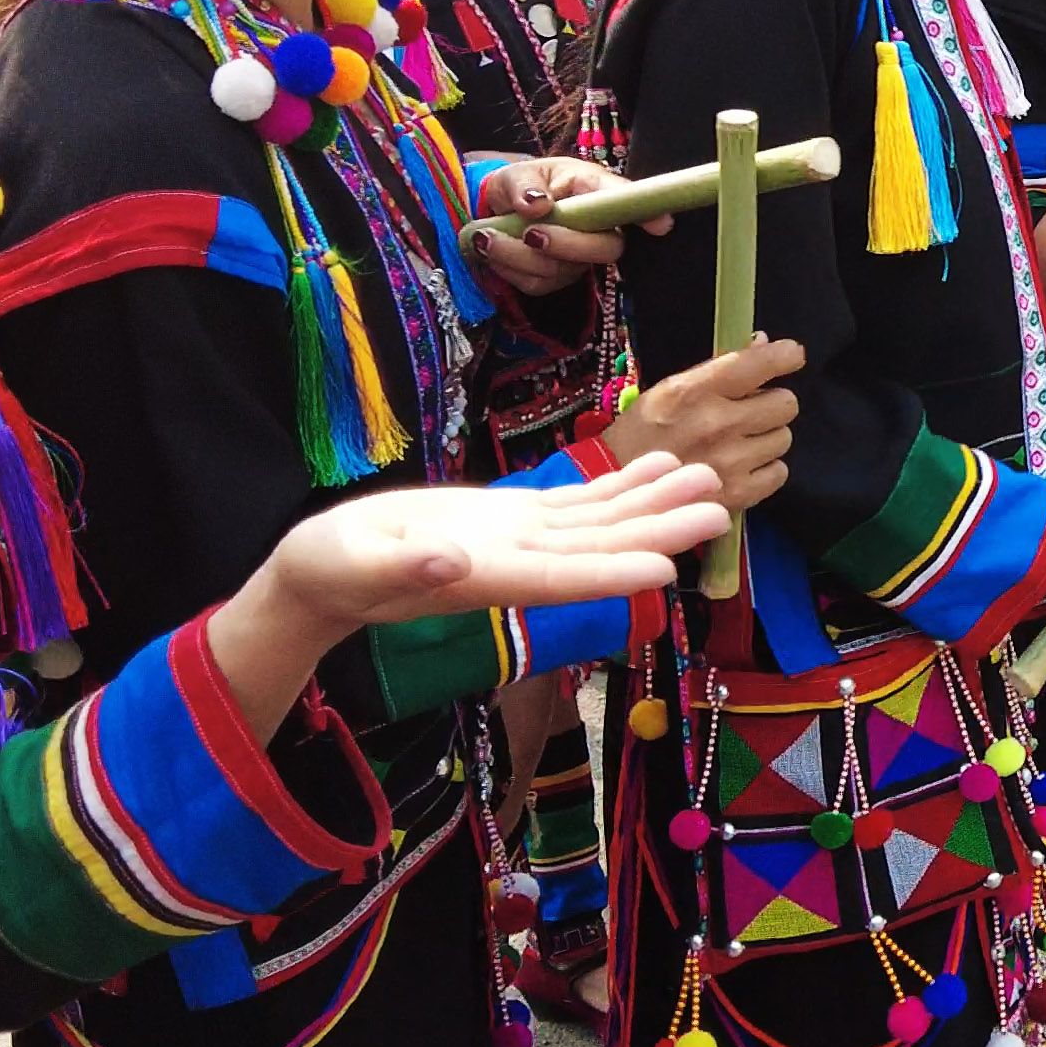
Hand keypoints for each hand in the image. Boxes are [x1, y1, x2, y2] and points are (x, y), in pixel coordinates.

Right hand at [254, 452, 732, 635]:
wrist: (324, 571)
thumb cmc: (330, 570)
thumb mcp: (356, 564)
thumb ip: (404, 564)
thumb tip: (449, 558)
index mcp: (485, 579)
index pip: (559, 580)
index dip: (613, 574)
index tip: (666, 567)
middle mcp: (517, 564)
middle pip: (600, 549)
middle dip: (660, 529)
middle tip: (722, 506)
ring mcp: (519, 541)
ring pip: (601, 522)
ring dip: (655, 502)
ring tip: (710, 476)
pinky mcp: (512, 519)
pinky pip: (579, 504)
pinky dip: (620, 487)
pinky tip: (658, 466)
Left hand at [471, 157, 656, 295]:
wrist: (497, 211)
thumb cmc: (521, 185)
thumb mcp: (516, 174)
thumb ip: (524, 184)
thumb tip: (538, 204)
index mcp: (593, 188)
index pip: (628, 201)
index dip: (647, 214)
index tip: (661, 226)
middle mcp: (596, 226)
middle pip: (606, 248)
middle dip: (567, 244)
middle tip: (531, 232)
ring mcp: (579, 257)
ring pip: (564, 269)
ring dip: (519, 256)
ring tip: (486, 236)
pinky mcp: (557, 279)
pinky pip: (538, 284)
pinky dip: (509, 269)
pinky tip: (492, 250)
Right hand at [602, 336, 803, 508]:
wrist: (620, 490)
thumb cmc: (644, 433)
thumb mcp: (671, 389)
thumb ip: (719, 368)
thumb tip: (764, 342)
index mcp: (694, 390)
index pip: (758, 363)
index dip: (785, 356)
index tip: (791, 355)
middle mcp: (716, 423)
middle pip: (785, 403)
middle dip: (771, 404)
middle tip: (750, 411)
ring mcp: (729, 462)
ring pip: (784, 438)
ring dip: (767, 437)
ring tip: (740, 443)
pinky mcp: (737, 495)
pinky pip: (779, 473)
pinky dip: (766, 469)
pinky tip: (742, 467)